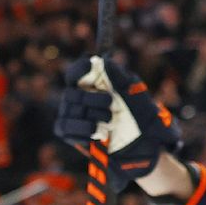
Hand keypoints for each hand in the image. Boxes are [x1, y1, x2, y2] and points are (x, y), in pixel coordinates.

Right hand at [54, 55, 181, 190]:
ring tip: (109, 123)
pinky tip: (98, 133)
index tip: (89, 68)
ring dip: (92, 117)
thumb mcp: (133, 91)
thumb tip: (99, 61)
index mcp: (92, 82)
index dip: (79, 69)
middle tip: (111, 103)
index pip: (76, 71)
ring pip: (69, 112)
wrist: (140, 142)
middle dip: (92, 99)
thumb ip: (117, 75)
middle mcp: (78, 96)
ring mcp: (70, 114)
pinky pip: (65, 128)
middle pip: (71, 93)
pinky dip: (82, 131)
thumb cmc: (138, 113)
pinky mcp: (68, 132)